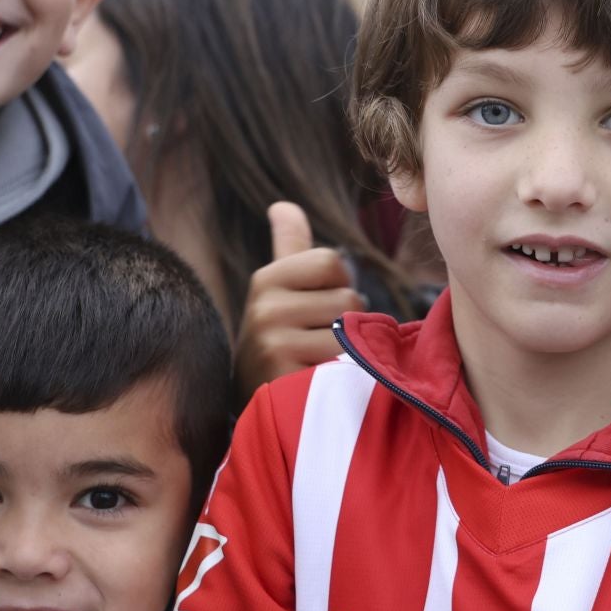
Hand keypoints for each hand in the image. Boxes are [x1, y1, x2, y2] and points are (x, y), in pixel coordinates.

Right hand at [232, 202, 365, 402]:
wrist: (260, 404)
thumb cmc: (279, 340)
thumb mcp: (279, 291)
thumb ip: (289, 248)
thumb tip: (282, 205)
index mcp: (266, 279)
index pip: (333, 262)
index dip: (338, 286)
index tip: (316, 310)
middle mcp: (264, 309)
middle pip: (348, 297)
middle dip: (345, 322)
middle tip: (318, 344)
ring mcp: (273, 345)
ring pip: (350, 332)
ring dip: (347, 352)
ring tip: (320, 363)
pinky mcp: (287, 380)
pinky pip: (344, 364)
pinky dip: (343, 376)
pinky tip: (322, 383)